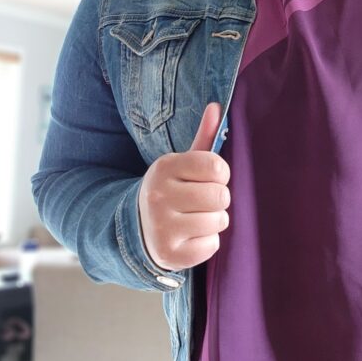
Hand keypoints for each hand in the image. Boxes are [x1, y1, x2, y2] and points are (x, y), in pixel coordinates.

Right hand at [138, 103, 229, 270]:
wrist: (140, 227)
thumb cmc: (172, 190)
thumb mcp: (183, 163)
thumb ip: (203, 137)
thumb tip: (217, 106)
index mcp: (164, 167)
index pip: (217, 166)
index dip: (220, 174)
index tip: (207, 178)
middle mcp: (159, 196)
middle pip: (221, 196)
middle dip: (218, 199)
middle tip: (202, 201)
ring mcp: (162, 227)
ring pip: (219, 221)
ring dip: (214, 221)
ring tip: (195, 218)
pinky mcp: (170, 254)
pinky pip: (212, 245)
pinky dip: (207, 242)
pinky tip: (190, 236)